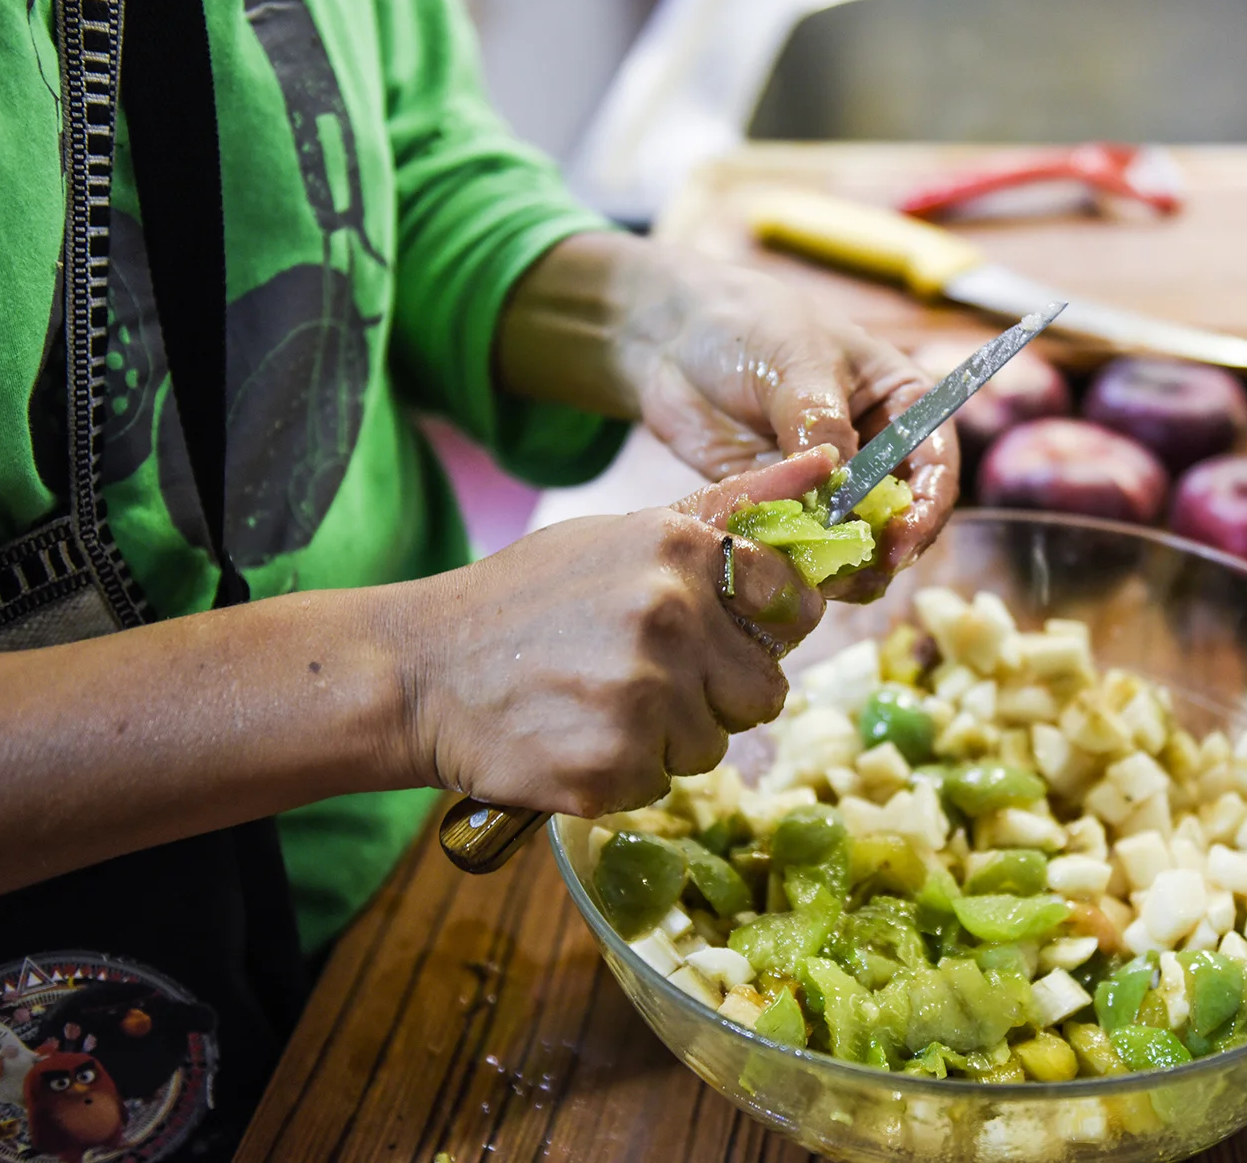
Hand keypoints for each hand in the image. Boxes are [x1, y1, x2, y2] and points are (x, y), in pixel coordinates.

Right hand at [398, 449, 835, 817]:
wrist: (418, 672)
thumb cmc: (527, 601)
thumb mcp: (627, 535)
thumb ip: (733, 509)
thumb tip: (828, 462)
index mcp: (680, 551)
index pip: (790, 604)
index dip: (762, 628)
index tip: (722, 634)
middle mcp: (670, 618)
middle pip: (763, 690)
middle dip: (716, 693)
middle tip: (641, 677)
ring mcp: (642, 698)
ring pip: (712, 745)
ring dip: (667, 738)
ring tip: (597, 704)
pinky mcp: (612, 767)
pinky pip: (660, 785)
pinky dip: (623, 773)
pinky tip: (574, 738)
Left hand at [498, 234, 960, 600]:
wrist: (678, 336)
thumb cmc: (754, 327)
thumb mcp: (798, 363)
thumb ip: (820, 425)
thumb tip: (839, 491)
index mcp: (903, 406)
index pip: (934, 468)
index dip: (924, 511)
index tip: (899, 544)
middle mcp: (876, 452)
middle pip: (899, 518)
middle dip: (881, 551)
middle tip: (853, 576)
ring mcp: (831, 484)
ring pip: (851, 542)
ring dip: (838, 566)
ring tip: (813, 580)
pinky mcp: (786, 507)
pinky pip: (800, 546)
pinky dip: (793, 562)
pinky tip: (775, 569)